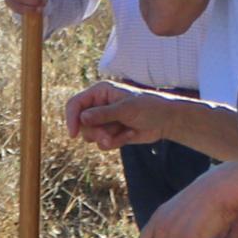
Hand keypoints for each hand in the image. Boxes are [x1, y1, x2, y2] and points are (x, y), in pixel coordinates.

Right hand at [66, 81, 187, 149]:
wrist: (166, 121)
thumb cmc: (149, 107)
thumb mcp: (126, 109)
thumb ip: (103, 114)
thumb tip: (82, 118)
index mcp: (99, 93)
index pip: (75, 104)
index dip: (71, 118)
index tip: (73, 134)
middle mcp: (98, 106)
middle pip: (81, 124)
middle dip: (95, 132)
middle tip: (108, 136)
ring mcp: (104, 121)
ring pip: (91, 136)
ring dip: (107, 138)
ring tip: (124, 132)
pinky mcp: (111, 133)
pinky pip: (103, 144)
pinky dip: (116, 142)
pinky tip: (130, 134)